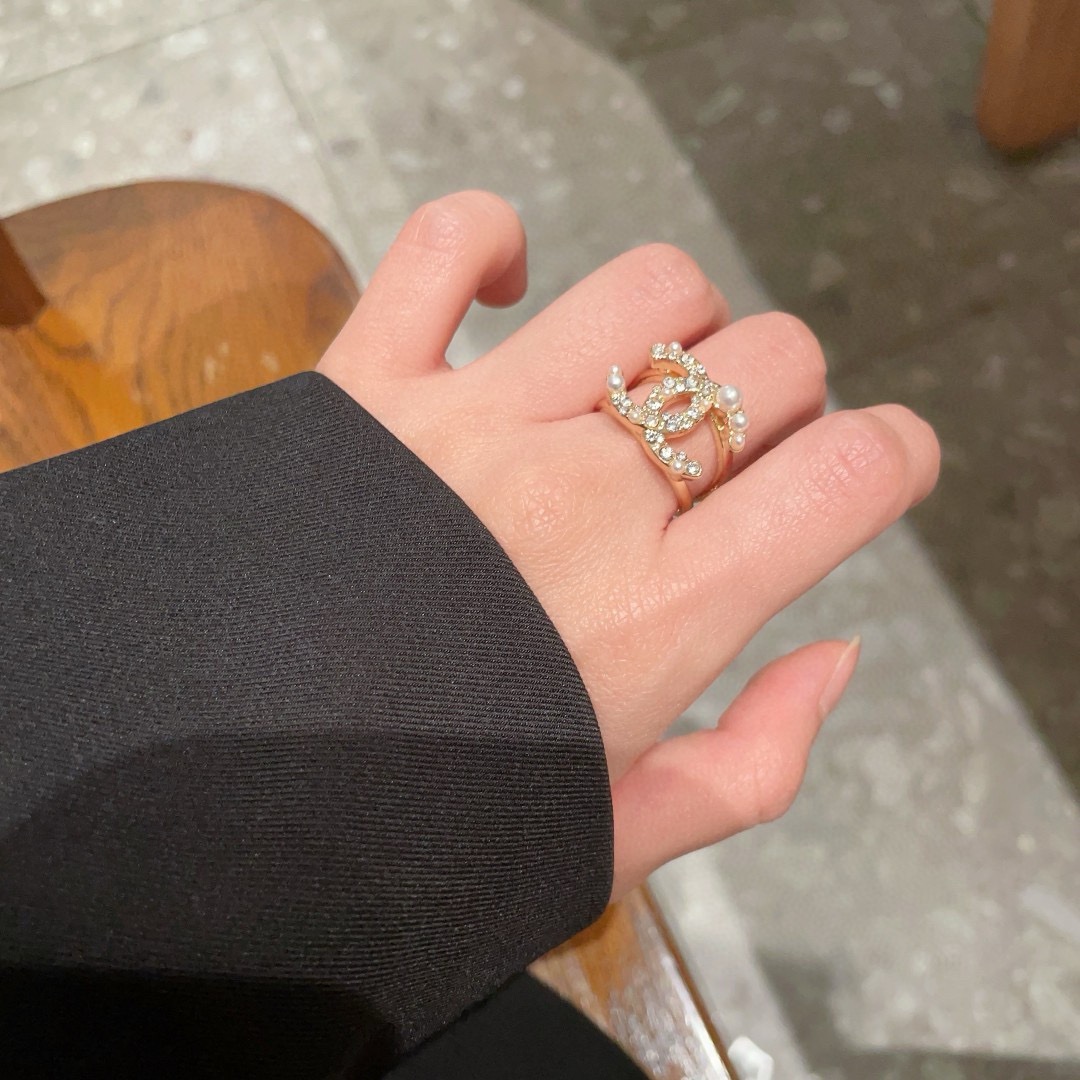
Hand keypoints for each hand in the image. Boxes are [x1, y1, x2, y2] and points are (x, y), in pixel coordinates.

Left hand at [317, 191, 939, 899]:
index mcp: (660, 616)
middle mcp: (584, 501)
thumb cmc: (422, 827)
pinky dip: (493, 240)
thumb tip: (835, 654)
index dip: (893, 456)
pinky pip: (449, 241)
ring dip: (682, 323)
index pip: (852, 474)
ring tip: (635, 387)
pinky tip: (510, 296)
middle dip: (786, 397)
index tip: (868, 469)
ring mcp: (475, 429)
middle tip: (729, 455)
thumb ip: (755, 763)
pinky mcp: (367, 383)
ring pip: (654, 287)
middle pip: (772, 359)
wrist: (220, 800)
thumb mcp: (618, 838)